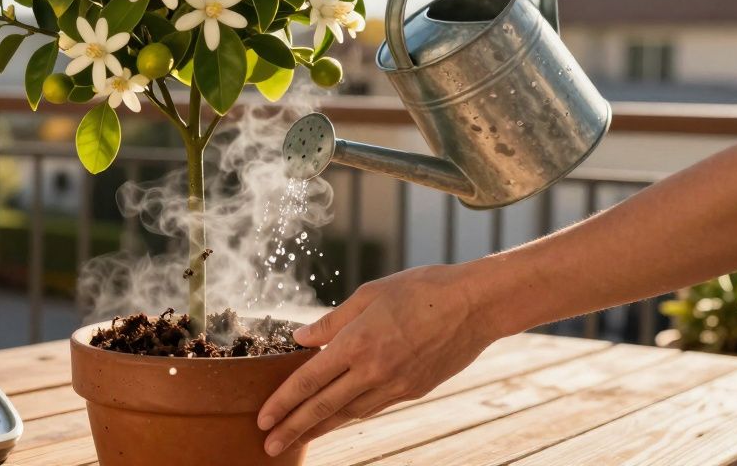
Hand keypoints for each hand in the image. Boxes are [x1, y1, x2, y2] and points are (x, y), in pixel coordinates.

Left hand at [257, 265, 499, 456]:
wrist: (473, 306)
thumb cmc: (420, 290)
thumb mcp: (369, 294)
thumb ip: (331, 321)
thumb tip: (300, 337)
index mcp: (357, 343)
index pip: (309, 380)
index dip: (283, 402)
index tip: (263, 419)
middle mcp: (373, 370)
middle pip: (323, 406)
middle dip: (293, 429)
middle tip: (269, 446)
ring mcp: (395, 385)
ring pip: (348, 413)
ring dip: (319, 428)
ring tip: (297, 438)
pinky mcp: (412, 390)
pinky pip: (373, 406)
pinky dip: (350, 414)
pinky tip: (337, 418)